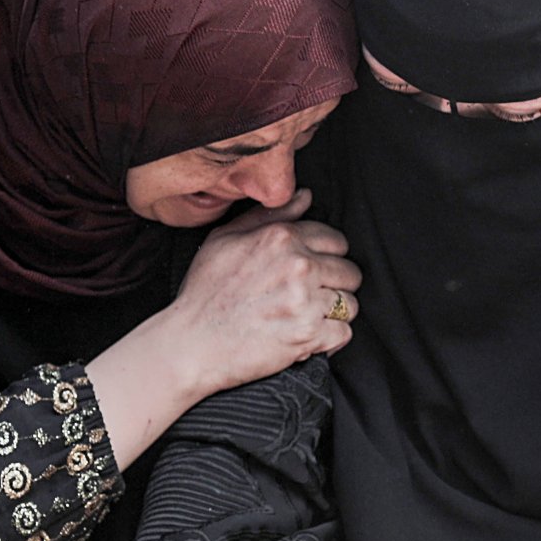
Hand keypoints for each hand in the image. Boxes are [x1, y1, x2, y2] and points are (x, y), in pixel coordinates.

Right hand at [166, 189, 359, 398]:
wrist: (191, 343)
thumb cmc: (204, 293)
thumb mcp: (225, 239)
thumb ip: (270, 216)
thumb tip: (305, 196)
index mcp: (281, 238)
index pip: (336, 240)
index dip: (327, 257)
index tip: (313, 271)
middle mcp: (298, 265)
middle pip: (349, 272)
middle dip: (334, 284)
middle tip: (311, 297)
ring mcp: (305, 301)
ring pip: (350, 304)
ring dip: (333, 313)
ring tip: (308, 318)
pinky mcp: (308, 335)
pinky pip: (343, 333)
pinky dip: (331, 339)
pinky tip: (310, 338)